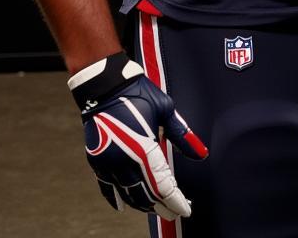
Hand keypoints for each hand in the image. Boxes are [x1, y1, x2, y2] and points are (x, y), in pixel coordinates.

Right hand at [69, 53, 207, 219]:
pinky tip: (123, 206)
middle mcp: (124, 161)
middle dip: (161, 205)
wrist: (104, 86)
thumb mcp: (166, 109)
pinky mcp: (96, 161)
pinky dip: (116, 198)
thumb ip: (182, 135)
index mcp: (144, 148)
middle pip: (145, 194)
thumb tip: (201, 154)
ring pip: (127, 194)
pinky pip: (107, 187)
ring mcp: (108, 163)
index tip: (186, 209)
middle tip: (175, 210)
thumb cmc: (139, 93)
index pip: (163, 185)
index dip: (175, 200)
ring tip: (155, 207)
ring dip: (142, 203)